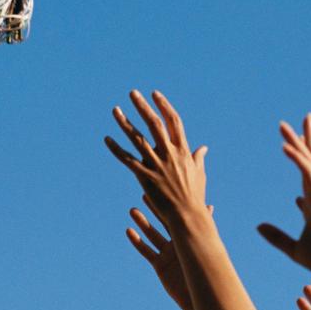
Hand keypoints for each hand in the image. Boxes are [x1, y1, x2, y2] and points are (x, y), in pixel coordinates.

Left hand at [105, 90, 208, 226]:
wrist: (187, 216)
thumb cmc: (195, 197)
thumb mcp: (199, 174)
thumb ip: (198, 158)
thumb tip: (203, 147)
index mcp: (182, 150)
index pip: (173, 121)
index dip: (164, 105)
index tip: (155, 94)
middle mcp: (169, 153)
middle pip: (154, 124)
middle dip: (142, 106)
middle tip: (132, 93)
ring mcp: (156, 164)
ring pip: (137, 138)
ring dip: (125, 122)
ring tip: (115, 109)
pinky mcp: (144, 176)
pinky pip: (127, 159)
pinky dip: (116, 149)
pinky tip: (107, 139)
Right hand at [127, 197, 213, 309]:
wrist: (199, 292)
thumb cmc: (205, 268)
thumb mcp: (202, 243)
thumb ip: (203, 225)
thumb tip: (210, 206)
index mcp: (187, 237)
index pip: (176, 216)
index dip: (168, 204)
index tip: (162, 189)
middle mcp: (176, 243)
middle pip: (162, 222)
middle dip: (154, 209)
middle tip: (144, 194)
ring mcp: (167, 254)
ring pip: (152, 235)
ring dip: (142, 223)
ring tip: (133, 211)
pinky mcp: (160, 265)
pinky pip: (147, 252)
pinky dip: (138, 242)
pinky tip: (129, 231)